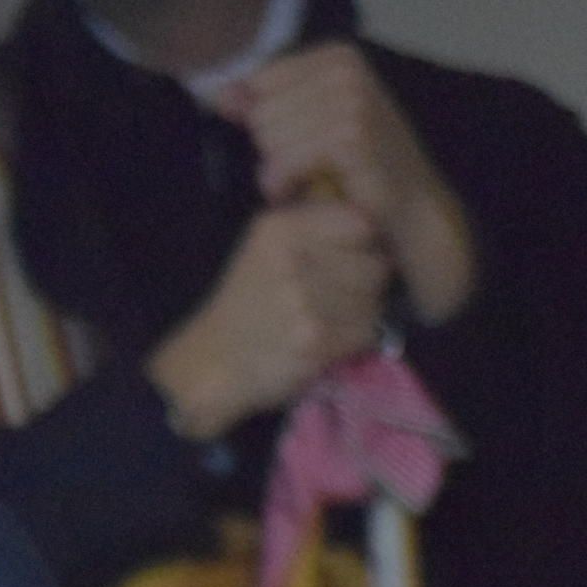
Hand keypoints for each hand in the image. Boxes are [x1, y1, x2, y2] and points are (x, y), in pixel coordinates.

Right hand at [148, 201, 393, 440]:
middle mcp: (293, 258)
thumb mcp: (266, 249)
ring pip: (375, 301)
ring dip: (361, 316)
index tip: (345, 263)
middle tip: (336, 300)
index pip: (361, 223)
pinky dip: (353, 342)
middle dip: (365, 284)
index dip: (362, 246)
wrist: (211, 363)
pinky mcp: (315, 338)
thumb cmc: (246, 305)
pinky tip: (326, 344)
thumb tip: (374, 225)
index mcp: (280, 229)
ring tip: (328, 323)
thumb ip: (314, 228)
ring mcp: (304, 299)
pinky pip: (366, 332)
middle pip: (375, 264)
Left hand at [216, 42, 475, 323]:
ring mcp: (350, 100)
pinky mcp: (350, 136)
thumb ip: (262, 103)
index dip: (266, 121)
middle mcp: (345, 69)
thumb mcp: (307, 123)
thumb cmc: (355, 164)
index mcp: (336, 56)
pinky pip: (284, 160)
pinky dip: (285, 183)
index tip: (297, 139)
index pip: (259, 82)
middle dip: (273, 148)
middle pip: (260, 111)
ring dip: (278, 170)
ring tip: (307, 178)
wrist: (409, 202)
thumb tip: (221, 94)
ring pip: (267, 137)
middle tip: (304, 165)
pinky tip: (302, 190)